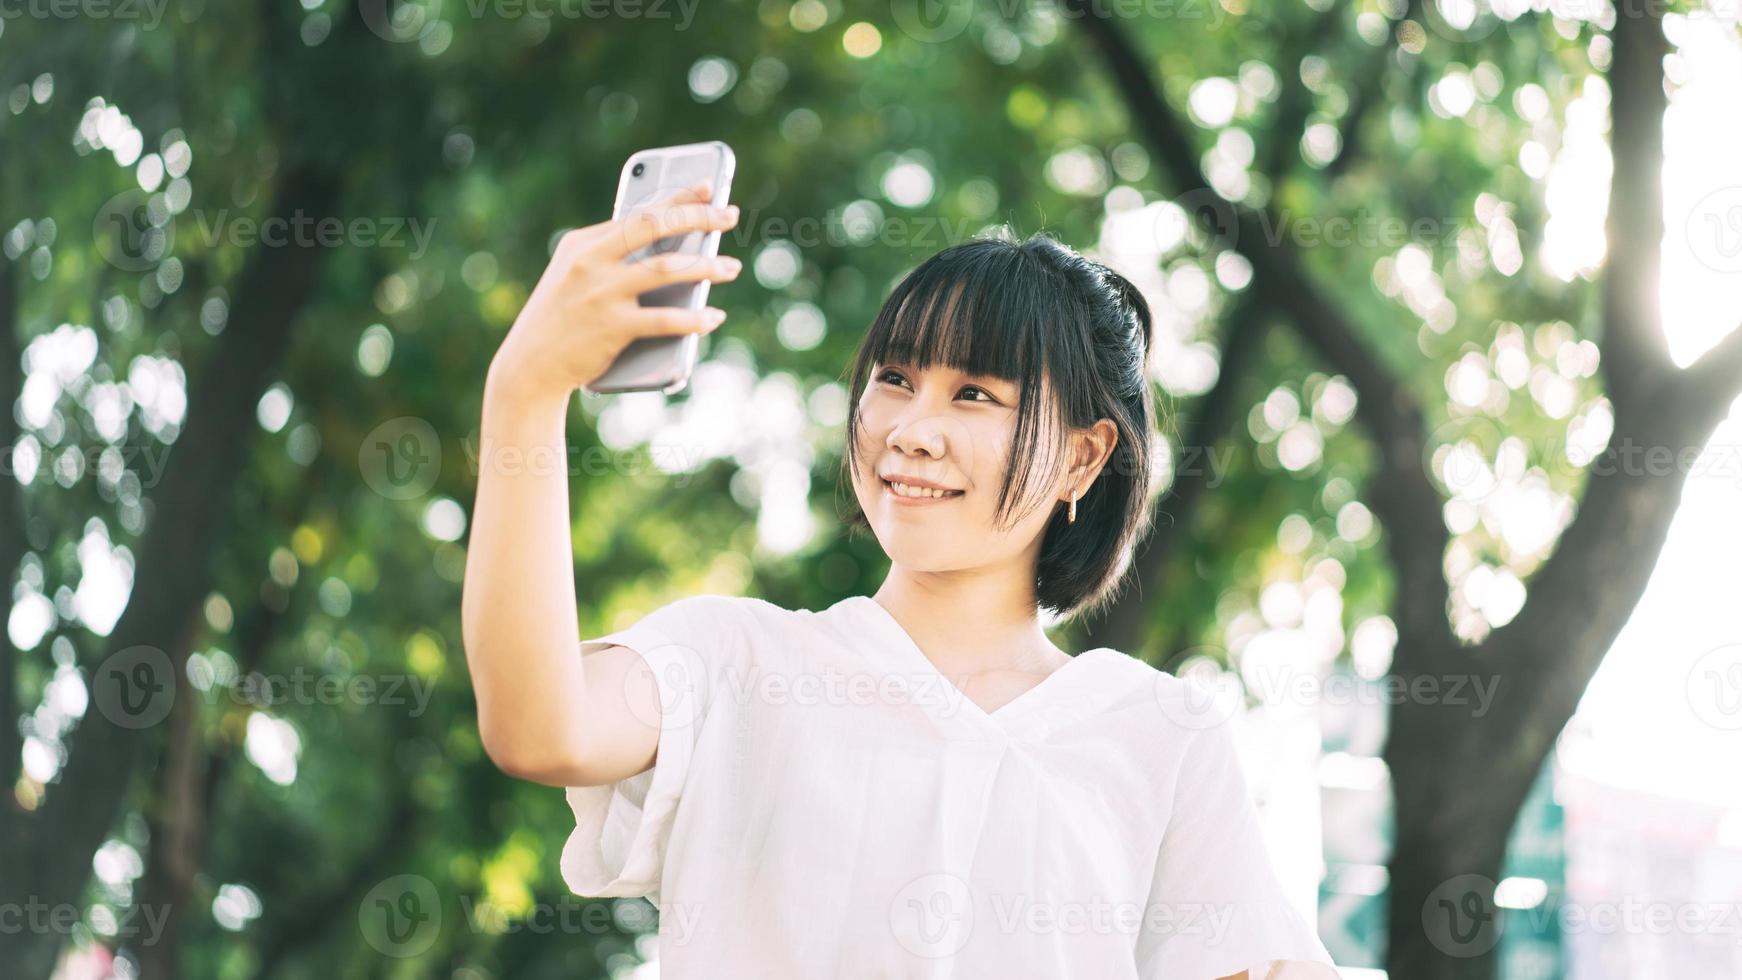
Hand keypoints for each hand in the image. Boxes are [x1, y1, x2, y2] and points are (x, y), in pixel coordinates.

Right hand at [487, 180, 741, 403]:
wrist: (530, 367)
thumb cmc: (561, 321)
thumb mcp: (574, 278)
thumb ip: (609, 260)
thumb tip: (669, 253)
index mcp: (583, 243)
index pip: (638, 213)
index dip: (677, 199)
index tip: (707, 187)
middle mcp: (590, 261)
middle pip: (654, 227)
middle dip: (697, 217)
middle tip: (729, 215)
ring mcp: (601, 293)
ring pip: (665, 269)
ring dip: (705, 267)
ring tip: (730, 268)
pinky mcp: (611, 326)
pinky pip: (664, 319)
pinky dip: (694, 319)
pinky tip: (712, 317)